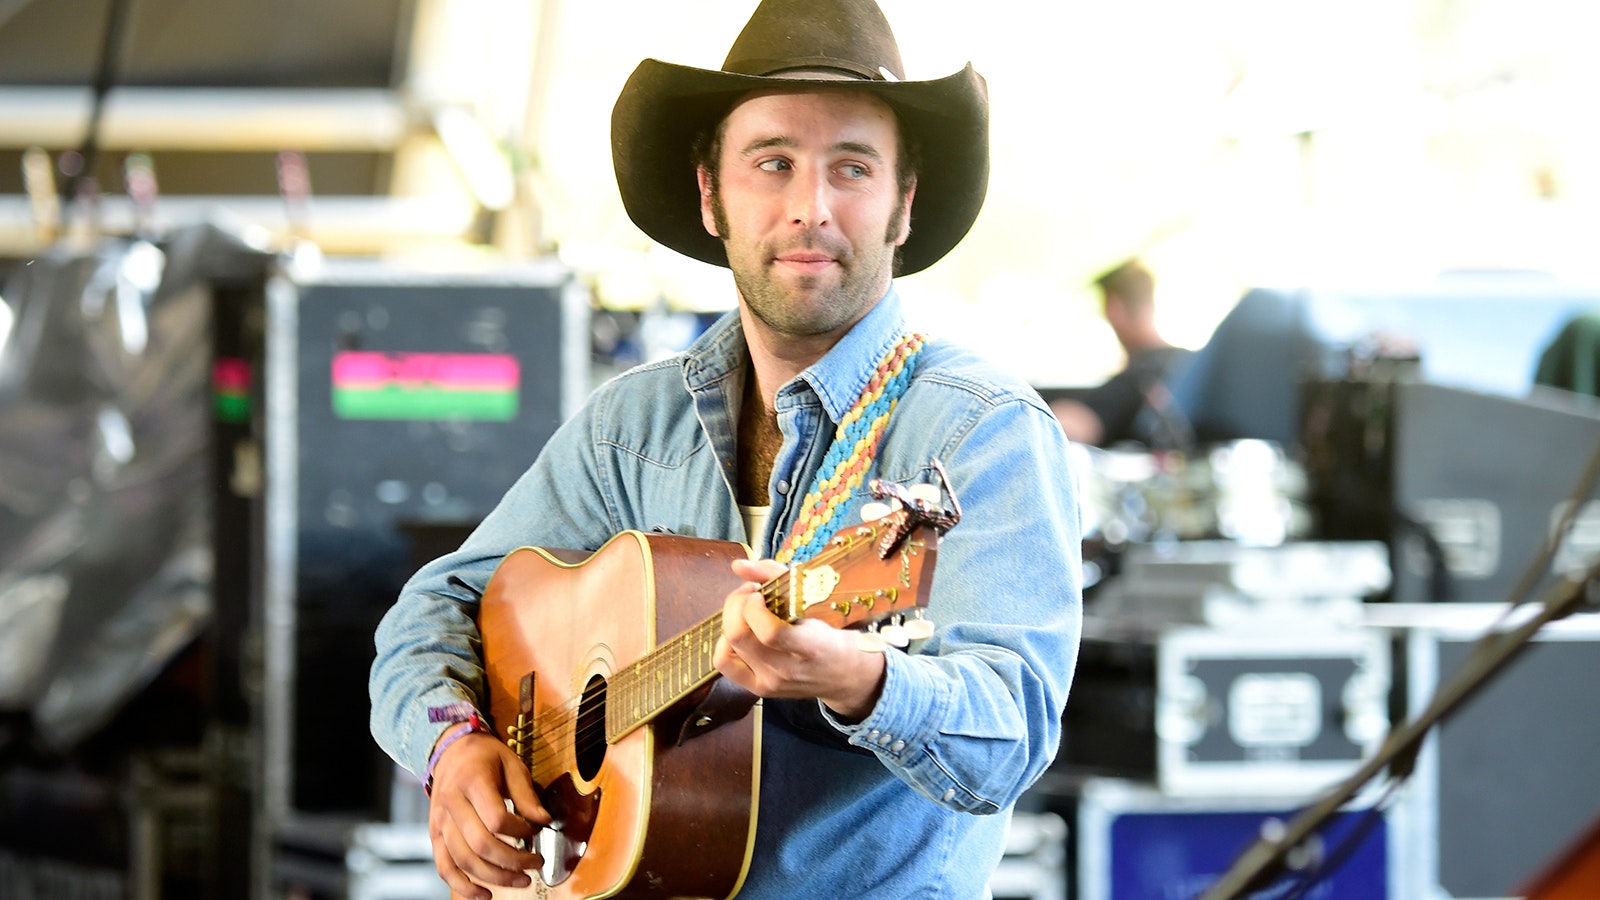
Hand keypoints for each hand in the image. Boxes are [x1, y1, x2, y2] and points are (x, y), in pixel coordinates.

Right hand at [426, 731, 550, 898]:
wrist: (450, 751)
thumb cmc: (485, 757)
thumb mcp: (512, 764)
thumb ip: (527, 794)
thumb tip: (544, 821)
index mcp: (472, 782)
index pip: (496, 819)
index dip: (521, 831)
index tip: (536, 829)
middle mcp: (452, 804)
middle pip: (480, 845)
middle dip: (512, 861)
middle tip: (535, 864)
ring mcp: (440, 822)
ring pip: (463, 861)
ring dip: (494, 877)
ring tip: (521, 880)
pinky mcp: (435, 835)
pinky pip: (445, 868)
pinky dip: (463, 887)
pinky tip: (484, 894)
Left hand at [714, 558, 886, 720]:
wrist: (844, 673)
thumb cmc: (831, 632)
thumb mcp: (815, 600)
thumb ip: (777, 576)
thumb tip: (739, 566)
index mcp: (811, 647)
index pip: (770, 633)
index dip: (753, 607)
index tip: (760, 592)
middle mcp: (788, 669)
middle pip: (739, 636)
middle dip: (736, 604)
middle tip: (750, 593)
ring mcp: (772, 683)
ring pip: (729, 646)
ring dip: (731, 619)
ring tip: (746, 609)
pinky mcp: (759, 689)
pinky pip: (725, 663)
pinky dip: (725, 642)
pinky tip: (741, 631)